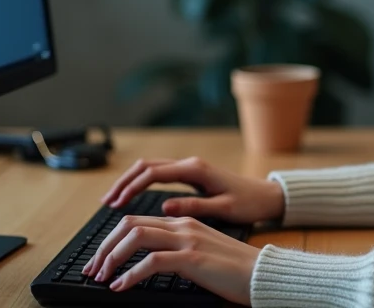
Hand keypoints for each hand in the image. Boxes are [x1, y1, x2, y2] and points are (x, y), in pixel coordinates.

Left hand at [81, 214, 259, 302]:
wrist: (263, 273)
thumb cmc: (234, 269)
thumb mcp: (201, 253)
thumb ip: (177, 251)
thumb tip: (148, 263)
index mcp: (184, 222)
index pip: (137, 222)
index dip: (112, 240)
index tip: (100, 260)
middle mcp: (183, 226)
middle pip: (130, 225)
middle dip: (105, 247)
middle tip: (93, 269)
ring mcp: (188, 239)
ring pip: (136, 237)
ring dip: (112, 258)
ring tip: (102, 277)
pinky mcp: (193, 258)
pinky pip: (152, 262)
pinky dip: (131, 274)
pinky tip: (122, 286)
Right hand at [100, 156, 285, 225]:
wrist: (267, 196)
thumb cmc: (249, 203)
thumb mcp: (223, 209)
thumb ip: (193, 207)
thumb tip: (163, 206)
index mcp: (195, 170)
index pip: (153, 173)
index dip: (131, 187)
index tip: (115, 203)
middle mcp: (190, 164)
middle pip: (147, 166)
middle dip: (124, 181)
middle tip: (106, 201)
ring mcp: (191, 168)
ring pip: (151, 168)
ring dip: (130, 181)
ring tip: (113, 199)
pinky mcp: (192, 175)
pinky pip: (160, 174)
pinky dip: (142, 182)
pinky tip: (133, 195)